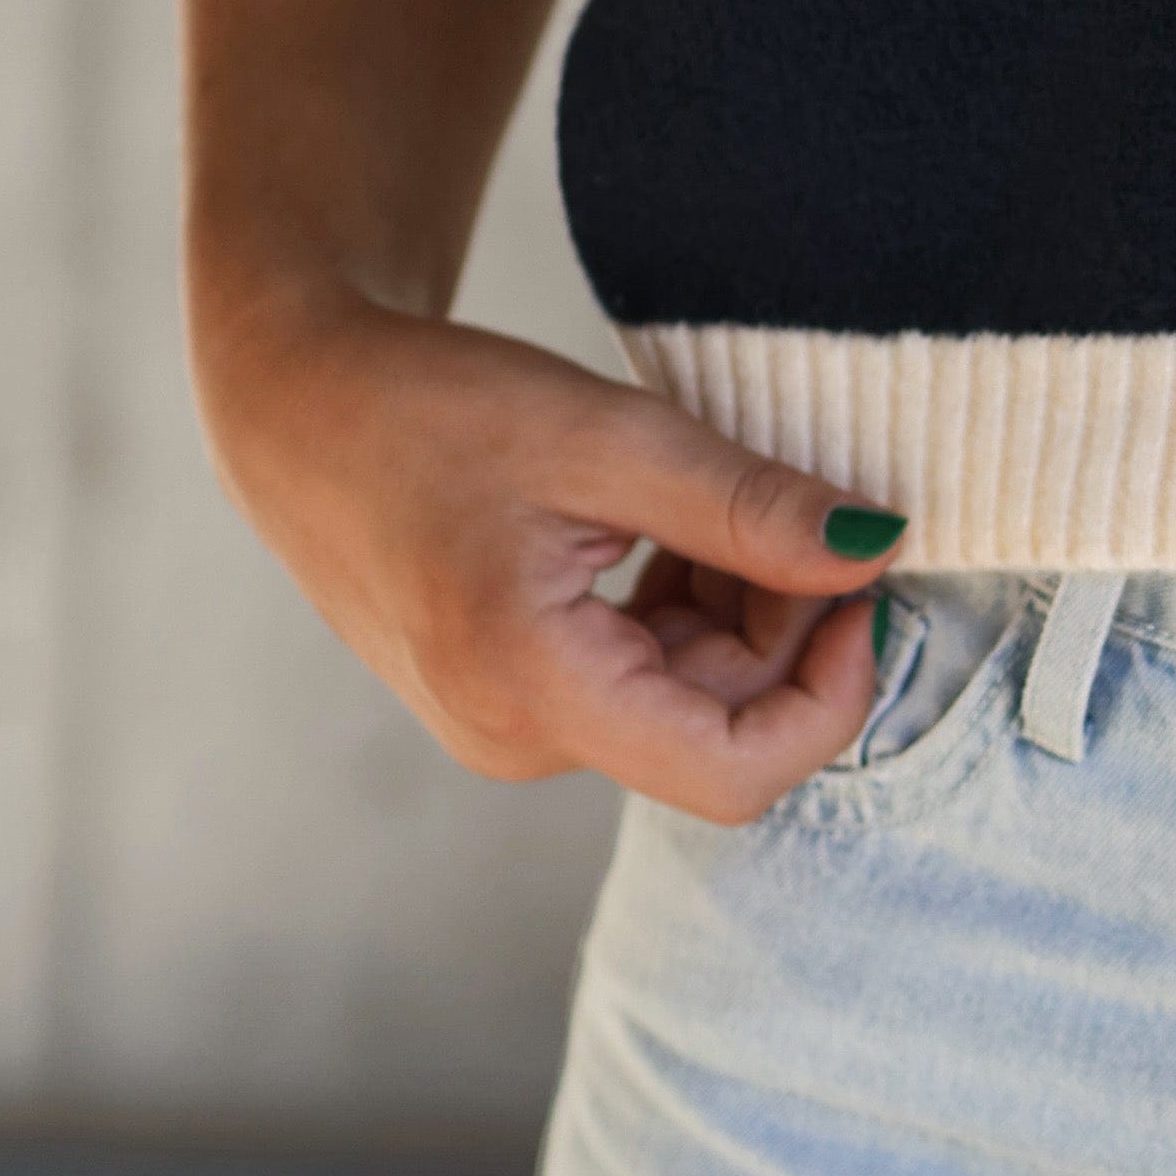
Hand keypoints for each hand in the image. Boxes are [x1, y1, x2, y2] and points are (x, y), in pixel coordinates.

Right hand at [202, 297, 898, 822]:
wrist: (296, 404)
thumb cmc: (429, 407)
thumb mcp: (608, 437)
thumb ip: (749, 508)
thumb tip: (878, 552)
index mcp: (534, 691)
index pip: (737, 772)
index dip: (833, 696)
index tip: (865, 588)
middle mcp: (518, 739)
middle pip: (720, 726)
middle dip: (786, 627)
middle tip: (794, 502)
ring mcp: (509, 726)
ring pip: (687, 700)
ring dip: (737, 611)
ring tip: (716, 497)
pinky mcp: (509, 698)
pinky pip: (639, 679)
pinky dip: (685, 609)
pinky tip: (665, 525)